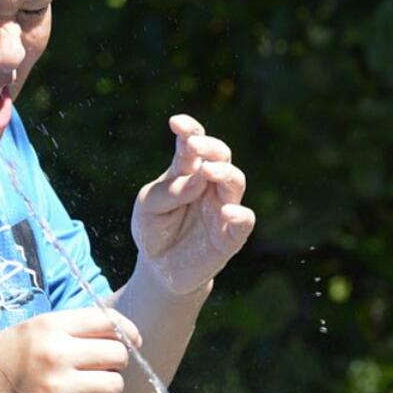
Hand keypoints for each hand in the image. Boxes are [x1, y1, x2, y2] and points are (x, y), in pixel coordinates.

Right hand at [0, 307, 141, 392]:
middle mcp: (55, 353)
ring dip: (109, 391)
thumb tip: (121, 336)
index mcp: (50, 326)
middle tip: (99, 372)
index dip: (128, 332)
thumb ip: (70, 330)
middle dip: (116, 364)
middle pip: (118, 354)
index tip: (132, 342)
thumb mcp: (31, 332)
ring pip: (115, 385)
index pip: (109, 321)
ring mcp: (56, 387)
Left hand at [131, 114, 256, 295]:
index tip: (176, 123)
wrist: (158, 269)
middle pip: (221, 156)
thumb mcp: (148, 207)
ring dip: (224, 172)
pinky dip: (240, 215)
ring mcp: (222, 208)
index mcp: (187, 171)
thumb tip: (197, 178)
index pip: (193, 143)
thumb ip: (168, 191)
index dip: (189, 129)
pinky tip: (226, 212)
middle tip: (193, 147)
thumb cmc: (154, 229)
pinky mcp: (230, 236)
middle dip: (210, 147)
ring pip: (236, 181)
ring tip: (208, 171)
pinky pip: (245, 220)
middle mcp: (209, 184)